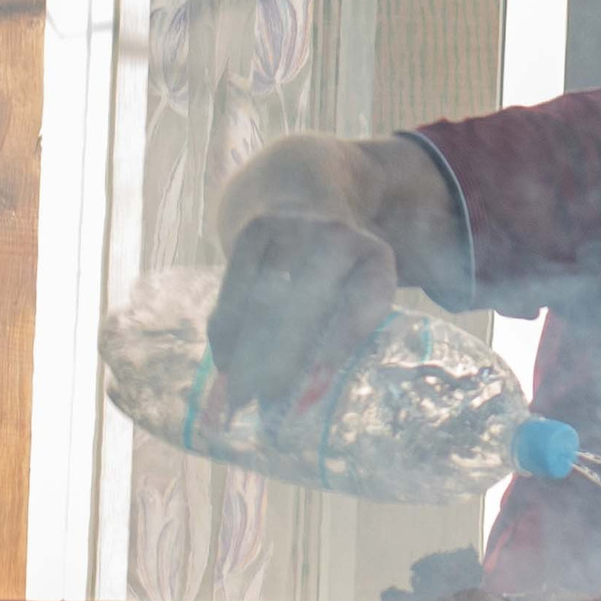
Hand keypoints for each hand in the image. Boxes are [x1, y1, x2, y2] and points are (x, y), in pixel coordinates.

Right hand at [206, 213, 397, 417]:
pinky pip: (236, 285)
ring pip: (266, 298)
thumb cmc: (333, 272)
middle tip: (265, 401)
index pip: (359, 306)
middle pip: (307, 304)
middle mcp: (339, 237)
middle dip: (283, 357)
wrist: (301, 199)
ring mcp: (294, 228)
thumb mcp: (354, 292)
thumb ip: (343, 338)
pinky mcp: (256, 230)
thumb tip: (305, 399)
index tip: (314, 389)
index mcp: (375, 259)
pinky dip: (228, 327)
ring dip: (249, 350)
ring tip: (239, 394)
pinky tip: (224, 360)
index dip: (338, 347)